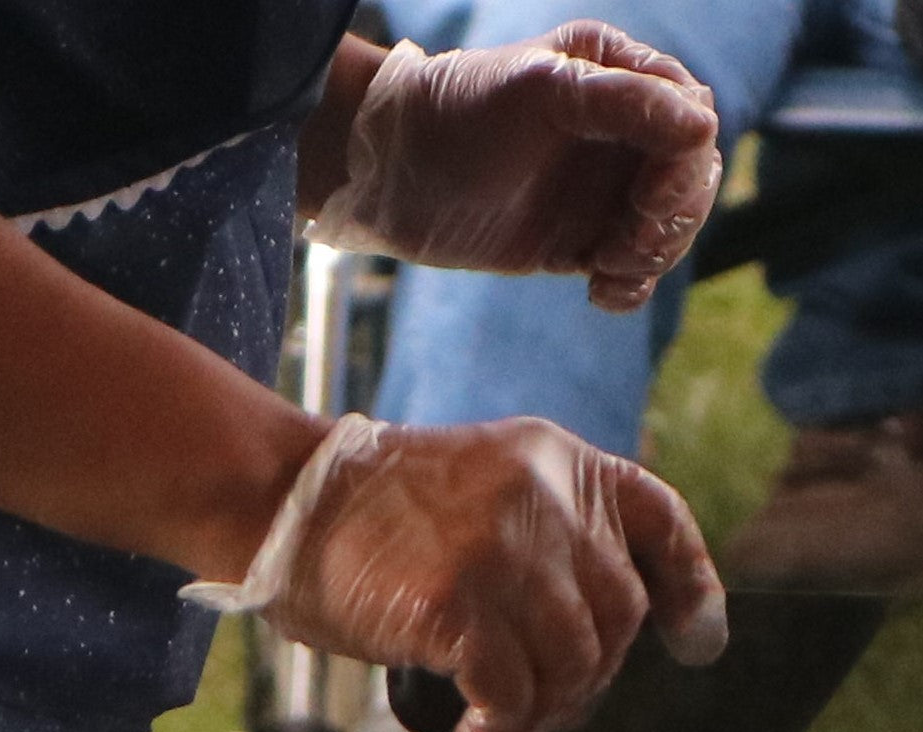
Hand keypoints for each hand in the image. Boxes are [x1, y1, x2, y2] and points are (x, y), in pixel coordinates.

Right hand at [183, 414, 727, 731]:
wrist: (283, 501)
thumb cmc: (367, 513)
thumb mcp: (475, 487)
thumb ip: (540, 534)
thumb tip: (584, 636)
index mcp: (554, 459)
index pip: (657, 515)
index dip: (690, 586)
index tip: (694, 642)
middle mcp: (543, 498)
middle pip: (618, 613)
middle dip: (591, 677)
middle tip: (547, 707)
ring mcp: (504, 550)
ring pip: (574, 663)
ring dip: (547, 712)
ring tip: (504, 726)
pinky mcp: (459, 605)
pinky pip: (515, 693)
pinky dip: (503, 727)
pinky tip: (473, 729)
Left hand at [308, 21, 721, 311]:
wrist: (389, 177)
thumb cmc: (456, 115)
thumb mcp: (537, 93)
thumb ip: (622, 102)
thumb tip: (704, 127)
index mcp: (615, 77)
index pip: (690, 121)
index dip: (683, 167)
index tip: (647, 200)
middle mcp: (617, 133)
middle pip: (688, 181)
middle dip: (670, 219)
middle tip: (624, 245)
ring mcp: (597, 190)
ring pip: (664, 229)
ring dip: (651, 255)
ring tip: (604, 267)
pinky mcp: (575, 241)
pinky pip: (628, 268)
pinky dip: (629, 286)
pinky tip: (599, 293)